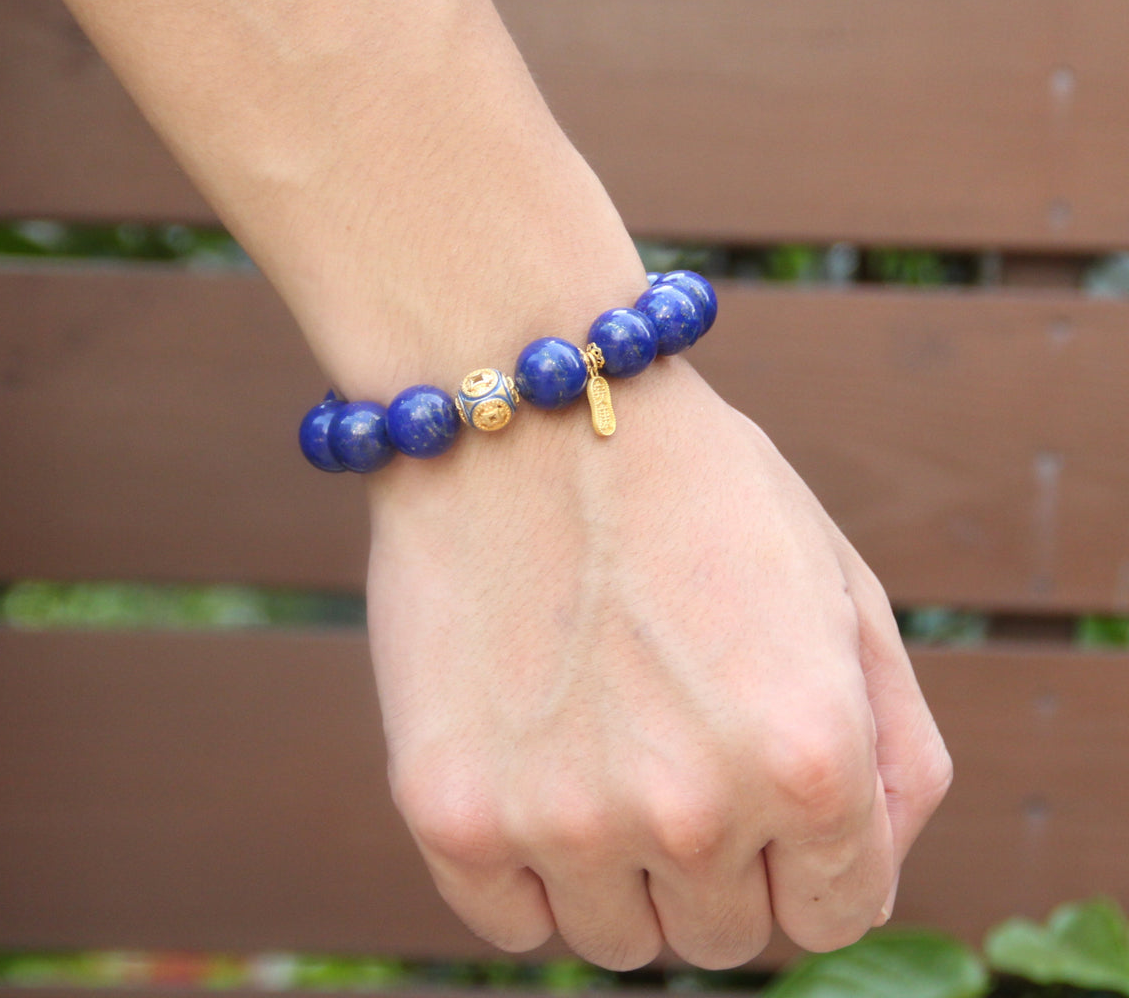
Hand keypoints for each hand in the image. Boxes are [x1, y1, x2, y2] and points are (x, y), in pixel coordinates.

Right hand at [365, 357, 951, 969]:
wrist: (528, 408)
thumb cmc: (690, 483)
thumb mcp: (841, 583)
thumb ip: (898, 742)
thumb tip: (872, 855)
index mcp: (811, 757)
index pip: (836, 915)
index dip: (807, 861)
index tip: (764, 804)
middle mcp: (696, 814)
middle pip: (724, 937)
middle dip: (718, 862)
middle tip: (670, 748)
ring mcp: (566, 823)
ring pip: (620, 941)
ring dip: (621, 870)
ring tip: (597, 745)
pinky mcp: (452, 813)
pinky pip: (508, 925)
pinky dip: (527, 873)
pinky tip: (530, 772)